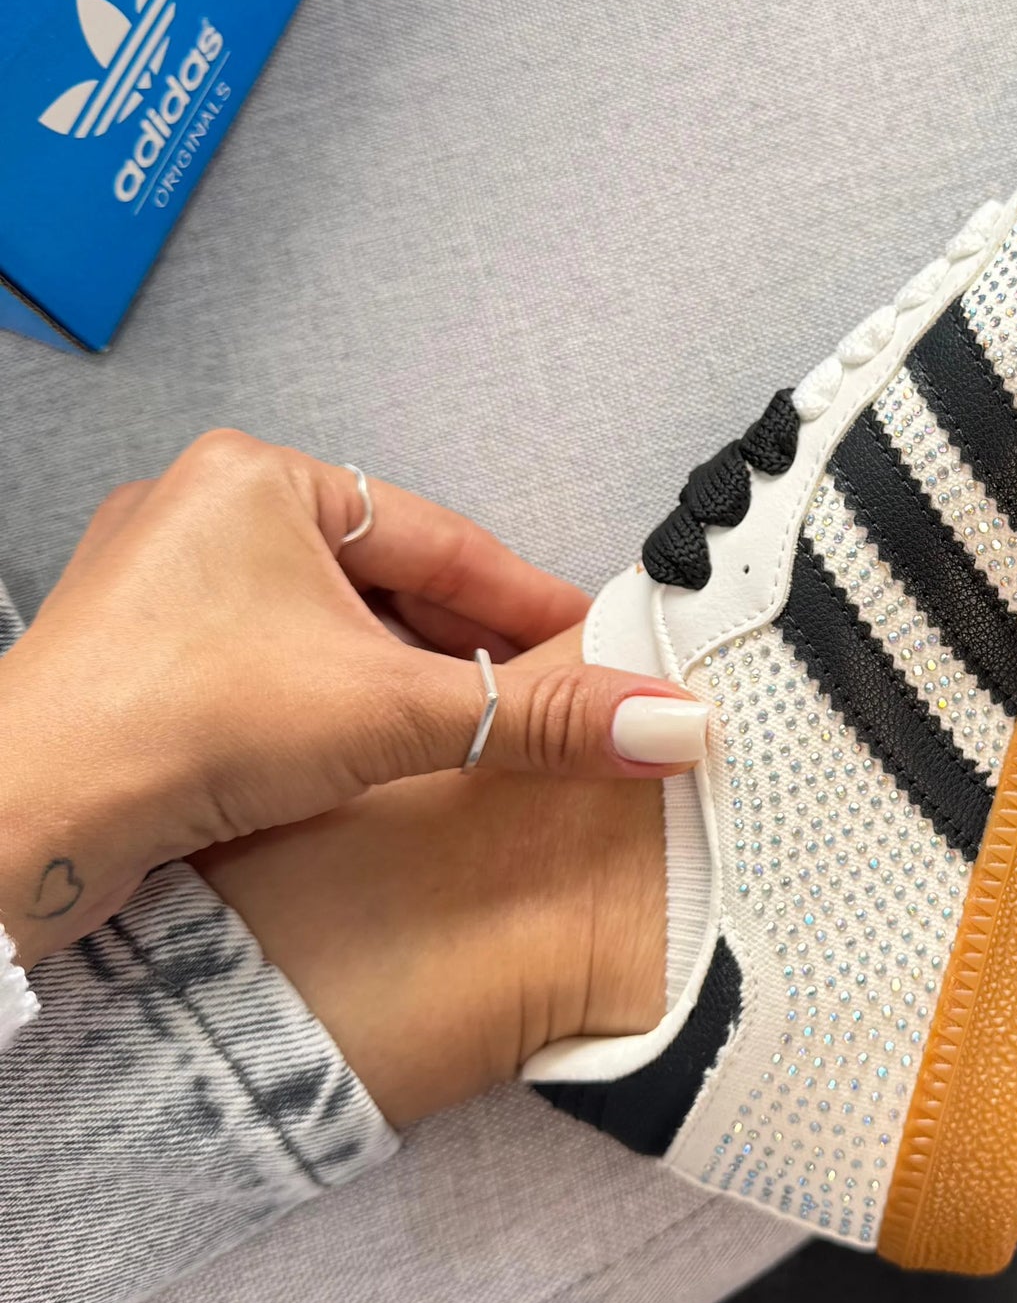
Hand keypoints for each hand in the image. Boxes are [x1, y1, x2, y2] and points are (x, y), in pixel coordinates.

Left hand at [0, 430, 700, 969]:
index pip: (443, 542)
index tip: (602, 649)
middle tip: (549, 708)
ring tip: (468, 742)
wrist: (17, 825)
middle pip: (388, 586)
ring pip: (329, 631)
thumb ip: (538, 720)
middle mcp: (204, 511)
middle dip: (466, 653)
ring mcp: (160, 587)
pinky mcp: (135, 661)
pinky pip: (270, 668)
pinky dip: (331, 708)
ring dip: (401, 686)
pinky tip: (370, 759)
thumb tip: (666, 724)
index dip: (533, 605)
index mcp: (262, 476)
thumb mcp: (394, 714)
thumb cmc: (171, 728)